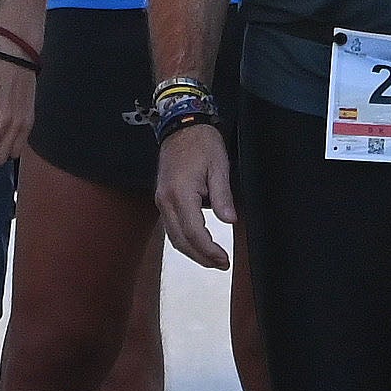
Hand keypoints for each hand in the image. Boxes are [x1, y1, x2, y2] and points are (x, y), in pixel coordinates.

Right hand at [155, 122, 235, 267]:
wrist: (180, 125)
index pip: (194, 232)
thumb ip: (223, 196)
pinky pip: (171, 227)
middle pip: (181, 240)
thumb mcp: (219, 166)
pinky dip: (184, 240)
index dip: (209, 250)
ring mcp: (161, 201)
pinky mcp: (162, 199)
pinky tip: (198, 244)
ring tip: (212, 260)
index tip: (224, 259)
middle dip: (201, 257)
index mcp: (180, 193)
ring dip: (192, 252)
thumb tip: (229, 221)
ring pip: (174, 237)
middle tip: (221, 264)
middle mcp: (166, 201)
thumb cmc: (202, 143)